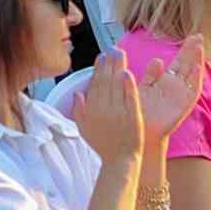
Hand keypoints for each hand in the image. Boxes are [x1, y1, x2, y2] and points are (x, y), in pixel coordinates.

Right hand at [73, 49, 145, 165]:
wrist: (119, 161)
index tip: (101, 56)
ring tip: (120, 54)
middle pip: (106, 81)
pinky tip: (128, 73)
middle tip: (112, 49)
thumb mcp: (84, 129)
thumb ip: (79, 110)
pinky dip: (128, 85)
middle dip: (109, 63)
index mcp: (91, 111)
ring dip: (118, 68)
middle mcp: (104, 110)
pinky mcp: (132, 116)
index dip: (98, 69)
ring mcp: (119, 112)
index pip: (94, 84)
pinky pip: (129, 98)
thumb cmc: (103, 146)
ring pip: (117, 86)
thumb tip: (77, 93)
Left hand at [135, 34, 204, 145]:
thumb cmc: (137, 113)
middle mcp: (173, 89)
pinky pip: (192, 90)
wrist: (140, 134)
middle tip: (198, 35)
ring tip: (200, 45)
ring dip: (196, 60)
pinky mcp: (183, 105)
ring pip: (190, 74)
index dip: (183, 51)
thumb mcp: (140, 88)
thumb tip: (157, 60)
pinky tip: (198, 65)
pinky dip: (196, 77)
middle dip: (192, 51)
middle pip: (185, 66)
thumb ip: (148, 75)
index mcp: (162, 83)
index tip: (189, 36)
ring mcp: (179, 96)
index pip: (176, 64)